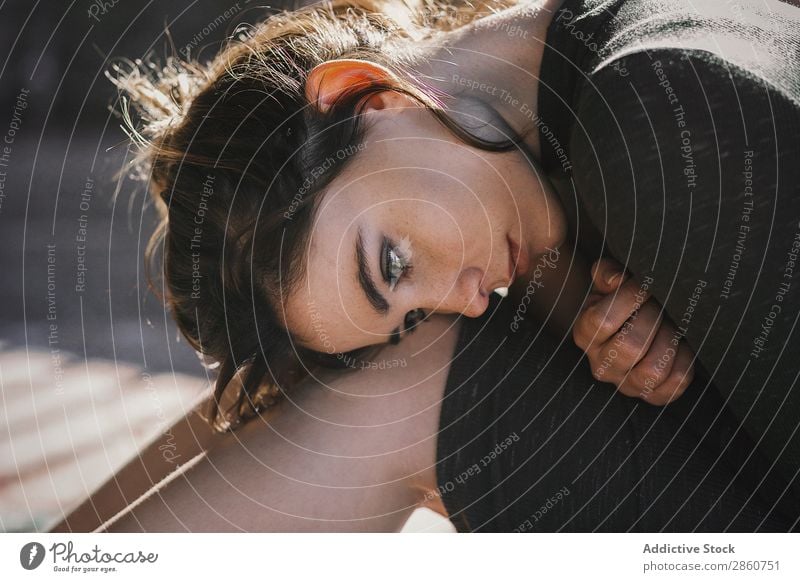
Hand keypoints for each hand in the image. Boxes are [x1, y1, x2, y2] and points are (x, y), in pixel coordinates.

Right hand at [572, 258, 694, 404]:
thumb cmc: (626, 300)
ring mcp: (626, 384)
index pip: (602, 320)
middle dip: (653, 319)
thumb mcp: (612, 282)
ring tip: (671, 325)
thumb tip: (616, 279)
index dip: (630, 298)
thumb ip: (608, 272)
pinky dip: (685, 361)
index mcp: (585, 334)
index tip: (646, 285)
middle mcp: (601, 365)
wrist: (640, 325)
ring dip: (669, 342)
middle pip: (630, 346)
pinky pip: (675, 383)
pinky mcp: (653, 396)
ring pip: (652, 371)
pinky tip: (680, 345)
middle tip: (661, 305)